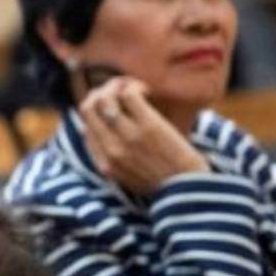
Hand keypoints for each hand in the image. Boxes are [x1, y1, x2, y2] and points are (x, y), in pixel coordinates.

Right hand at [79, 77, 208, 194]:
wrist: (190, 189)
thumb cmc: (167, 182)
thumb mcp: (131, 179)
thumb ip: (116, 159)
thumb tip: (109, 133)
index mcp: (105, 164)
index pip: (85, 127)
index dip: (96, 110)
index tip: (114, 107)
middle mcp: (111, 148)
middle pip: (89, 108)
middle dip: (101, 92)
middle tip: (121, 91)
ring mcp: (127, 136)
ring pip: (104, 98)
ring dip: (117, 85)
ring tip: (135, 89)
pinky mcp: (147, 125)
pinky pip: (128, 94)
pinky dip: (133, 85)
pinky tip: (146, 91)